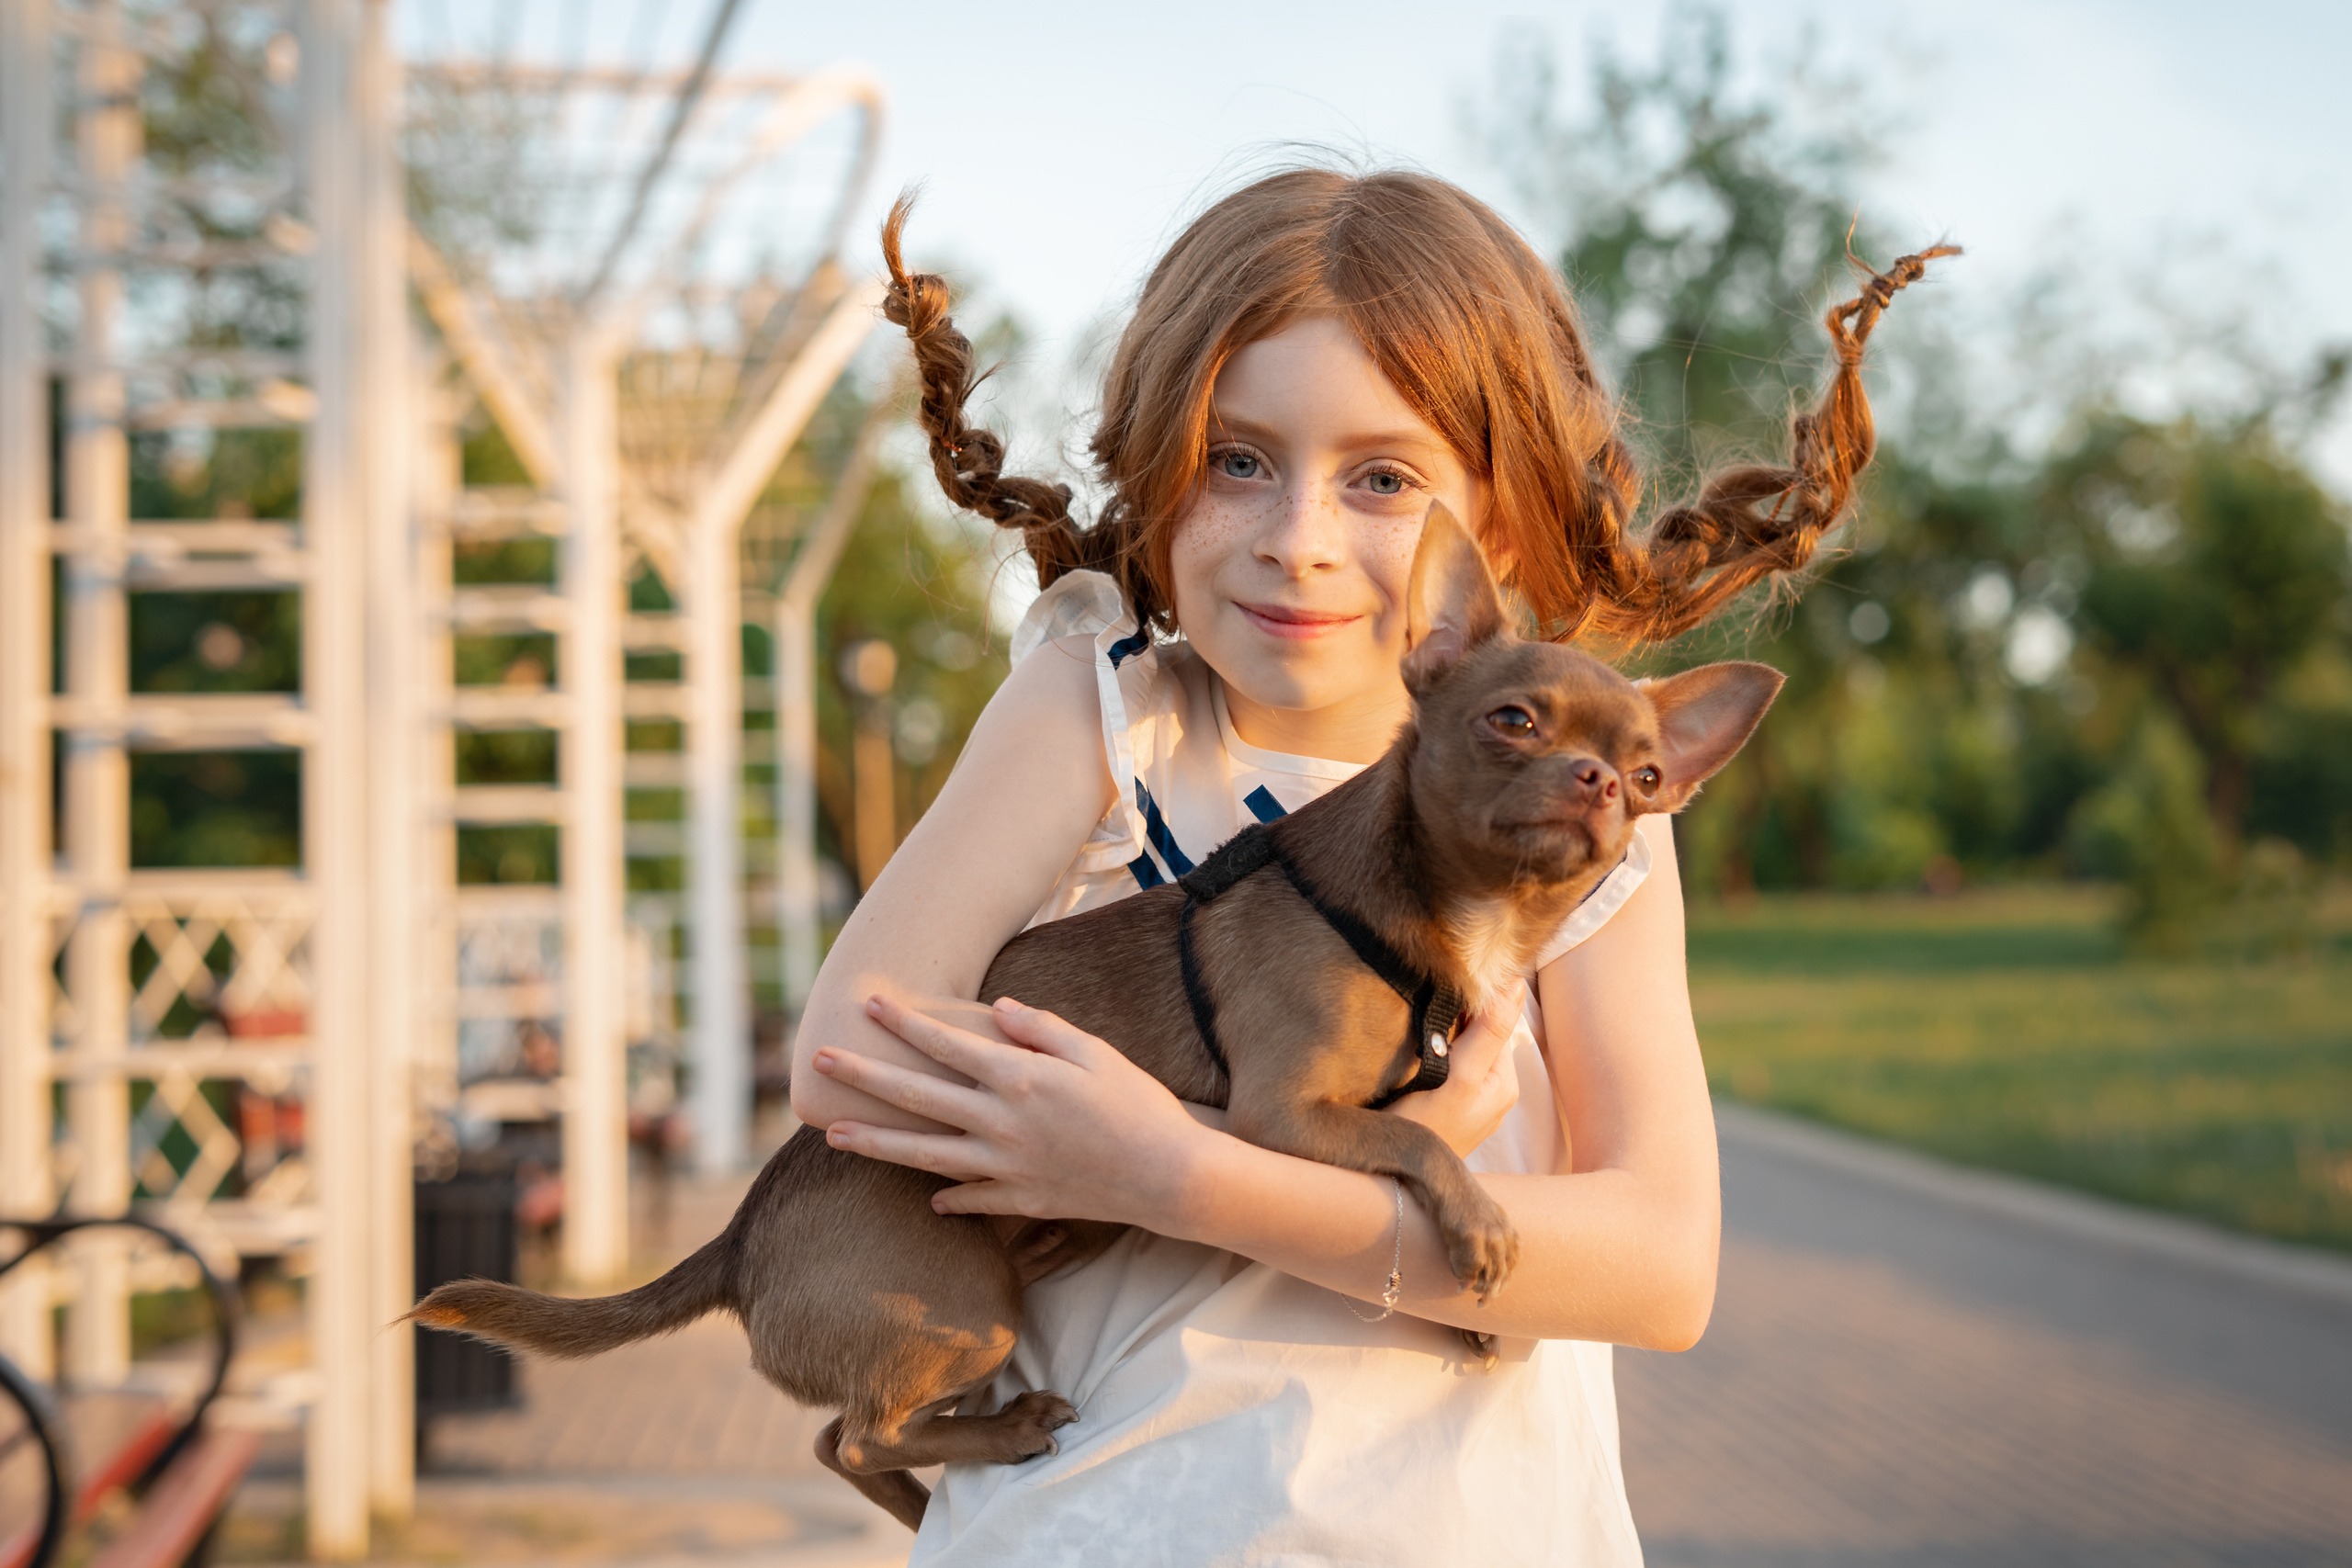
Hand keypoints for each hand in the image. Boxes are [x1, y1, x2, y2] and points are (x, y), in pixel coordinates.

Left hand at [813, 995, 1212, 1229]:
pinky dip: (948, 1196)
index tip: (868, 1003)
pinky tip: (928, 1195)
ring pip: (923, 1154)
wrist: (1169, 1175)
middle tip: (817, 1062)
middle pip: (916, 1097)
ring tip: (831, 1135)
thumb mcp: (1095, 1051)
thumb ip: (1041, 1028)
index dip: (903, 1022)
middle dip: (862, 1077)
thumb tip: (998, 1009)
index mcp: (1019, 1077)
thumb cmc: (1138, 1103)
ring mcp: (1005, 1166)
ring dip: (874, 1143)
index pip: (945, 1044)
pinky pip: (970, 1198)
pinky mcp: (1020, 1200)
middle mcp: (1000, 1121)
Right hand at [1386, 981, 1524, 1155]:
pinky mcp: (1447, 1111)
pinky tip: (1410, 1072)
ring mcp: (1470, 1104)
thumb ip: (1488, 1032)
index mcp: (1505, 1082)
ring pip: (1457, 1053)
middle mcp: (1494, 1093)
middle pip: (1476, 1037)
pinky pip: (1444, 1072)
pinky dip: (1428, 1063)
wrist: (1392, 1181)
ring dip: (1437, 1043)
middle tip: (1420, 1035)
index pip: (1493, 1022)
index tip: (1435, 1011)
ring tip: (1413, 1055)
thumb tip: (1516, 984)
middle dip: (1451, 1027)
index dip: (1464, 1009)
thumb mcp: (1460, 1078)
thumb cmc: (1424, 1130)